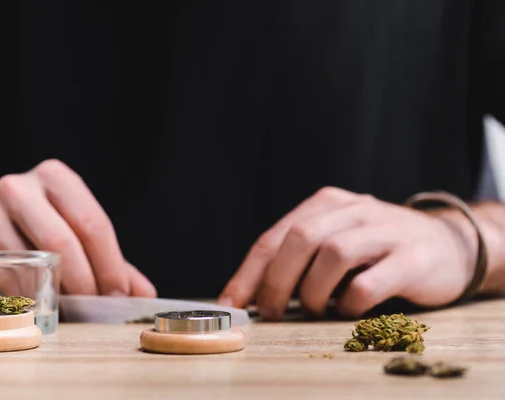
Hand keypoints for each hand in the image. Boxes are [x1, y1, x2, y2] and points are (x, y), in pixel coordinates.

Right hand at [0, 159, 155, 297]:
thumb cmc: (44, 225)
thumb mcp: (79, 230)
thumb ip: (113, 261)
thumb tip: (143, 294)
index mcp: (56, 177)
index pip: (92, 222)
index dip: (109, 263)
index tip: (119, 293)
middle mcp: (20, 188)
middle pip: (62, 241)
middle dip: (85, 280)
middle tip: (96, 304)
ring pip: (31, 263)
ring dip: (57, 293)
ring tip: (72, 306)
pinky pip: (6, 279)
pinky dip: (28, 297)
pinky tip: (41, 303)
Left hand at [218, 187, 475, 318]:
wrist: (448, 244)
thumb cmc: (377, 248)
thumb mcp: (336, 238)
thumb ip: (300, 256)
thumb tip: (252, 294)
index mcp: (327, 204)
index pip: (275, 237)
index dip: (248, 273)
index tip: (230, 303)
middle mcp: (354, 210)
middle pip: (300, 240)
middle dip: (276, 282)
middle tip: (271, 312)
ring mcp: (385, 231)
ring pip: (332, 255)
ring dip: (312, 291)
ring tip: (314, 309)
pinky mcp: (412, 259)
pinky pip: (369, 283)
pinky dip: (349, 304)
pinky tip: (348, 311)